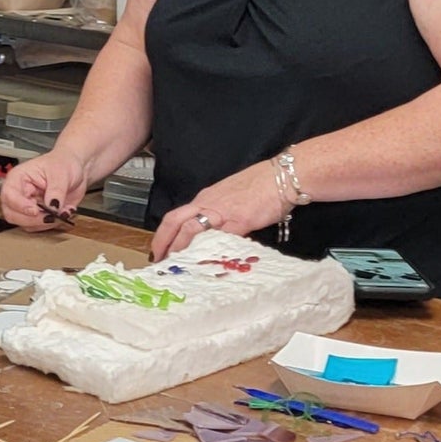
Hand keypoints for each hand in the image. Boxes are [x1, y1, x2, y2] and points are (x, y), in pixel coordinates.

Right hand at [2, 150, 90, 229]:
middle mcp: (20, 193)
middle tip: (51, 216)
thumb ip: (56, 191)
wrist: (76, 168)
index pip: (9, 196)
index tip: (35, 210)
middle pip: (12, 215)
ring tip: (62, 210)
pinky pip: (40, 227)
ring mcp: (28, 206)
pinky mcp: (39, 215)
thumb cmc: (64, 163)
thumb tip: (52, 208)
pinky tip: (63, 212)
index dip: (20, 206)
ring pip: (26, 224)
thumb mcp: (61, 173)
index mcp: (18, 178)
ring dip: (46, 222)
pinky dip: (53, 224)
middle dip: (33, 219)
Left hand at [151, 162, 286, 259]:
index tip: (160, 248)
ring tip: (175, 265)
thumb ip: (221, 214)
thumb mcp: (233, 198)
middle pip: (175, 222)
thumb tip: (215, 232)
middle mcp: (209, 203)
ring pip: (191, 230)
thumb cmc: (263, 185)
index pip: (177, 216)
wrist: (283, 176)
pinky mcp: (239, 222)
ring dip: (179, 248)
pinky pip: (218, 239)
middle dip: (163, 242)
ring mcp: (222, 212)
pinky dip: (208, 252)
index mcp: (207, 197)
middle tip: (157, 260)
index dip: (165, 233)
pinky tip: (203, 264)